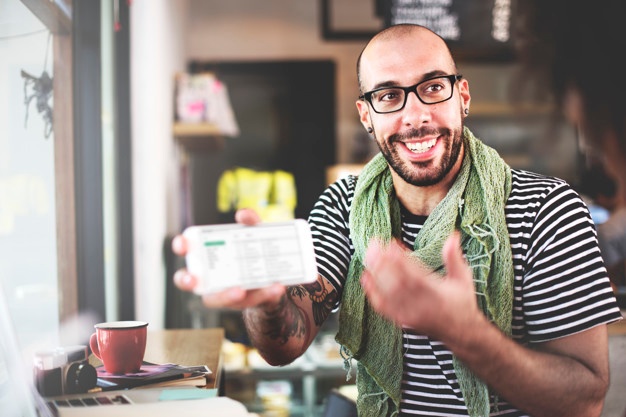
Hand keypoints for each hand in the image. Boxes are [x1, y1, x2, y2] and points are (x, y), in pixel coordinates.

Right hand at [171, 208, 286, 308]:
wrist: (275, 275)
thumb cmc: (254, 251)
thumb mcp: (256, 234)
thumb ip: (251, 222)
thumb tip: (244, 215)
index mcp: (207, 256)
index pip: (186, 250)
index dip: (181, 245)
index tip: (183, 244)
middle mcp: (209, 277)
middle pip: (189, 282)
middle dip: (187, 280)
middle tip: (193, 280)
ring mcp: (225, 294)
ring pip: (218, 299)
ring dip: (227, 296)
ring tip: (241, 290)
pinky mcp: (246, 302)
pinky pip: (252, 301)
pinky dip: (264, 294)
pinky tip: (275, 288)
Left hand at [360, 232, 481, 342]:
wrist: (462, 334)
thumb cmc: (462, 303)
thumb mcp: (463, 279)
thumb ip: (454, 257)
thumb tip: (453, 235)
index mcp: (436, 294)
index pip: (414, 274)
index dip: (400, 258)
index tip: (391, 242)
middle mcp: (421, 306)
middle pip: (396, 282)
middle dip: (382, 262)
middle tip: (374, 244)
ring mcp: (409, 314)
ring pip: (387, 293)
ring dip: (375, 273)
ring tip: (368, 255)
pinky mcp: (402, 320)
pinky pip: (383, 307)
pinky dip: (372, 292)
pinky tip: (366, 278)